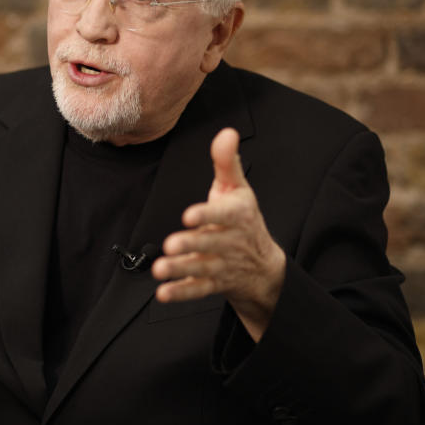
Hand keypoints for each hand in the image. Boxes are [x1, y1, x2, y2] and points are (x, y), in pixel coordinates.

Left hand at [152, 128, 285, 340]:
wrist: (263, 266)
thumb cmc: (244, 219)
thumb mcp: (239, 188)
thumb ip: (227, 162)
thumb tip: (226, 132)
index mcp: (238, 216)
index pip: (224, 215)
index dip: (207, 215)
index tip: (188, 216)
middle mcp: (231, 242)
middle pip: (211, 244)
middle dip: (191, 245)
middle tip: (171, 245)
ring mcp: (222, 264)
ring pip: (202, 268)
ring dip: (181, 270)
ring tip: (160, 269)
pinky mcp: (213, 283)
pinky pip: (198, 290)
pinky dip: (181, 292)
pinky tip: (164, 292)